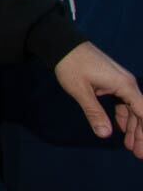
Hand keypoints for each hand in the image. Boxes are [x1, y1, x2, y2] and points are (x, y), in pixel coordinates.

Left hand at [53, 42, 142, 158]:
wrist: (62, 43)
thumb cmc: (71, 65)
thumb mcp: (81, 91)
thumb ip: (94, 112)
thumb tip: (105, 134)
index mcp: (125, 85)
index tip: (142, 149)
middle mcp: (127, 84)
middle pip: (141, 113)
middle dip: (141, 134)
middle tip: (138, 154)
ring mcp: (120, 83)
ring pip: (132, 109)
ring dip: (132, 127)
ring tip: (130, 147)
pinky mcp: (112, 82)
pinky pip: (123, 103)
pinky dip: (123, 117)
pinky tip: (121, 129)